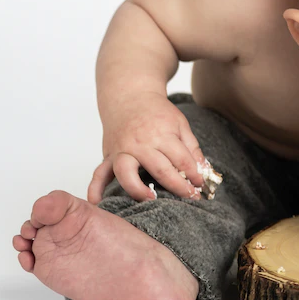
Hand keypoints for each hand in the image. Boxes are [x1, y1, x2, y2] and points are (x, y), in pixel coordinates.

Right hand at [88, 92, 207, 203]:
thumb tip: (203, 170)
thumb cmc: (156, 112)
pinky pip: (98, 173)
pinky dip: (95, 189)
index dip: (194, 174)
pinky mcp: (108, 156)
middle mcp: (140, 143)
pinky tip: (97, 203)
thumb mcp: (180, 124)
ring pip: (126, 173)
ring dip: (137, 189)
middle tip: (190, 197)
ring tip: (151, 200)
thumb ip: (191, 147)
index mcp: (161, 134)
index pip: (182, 159)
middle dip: (177, 186)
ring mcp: (122, 150)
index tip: (200, 186)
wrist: (129, 96)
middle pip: (159, 169)